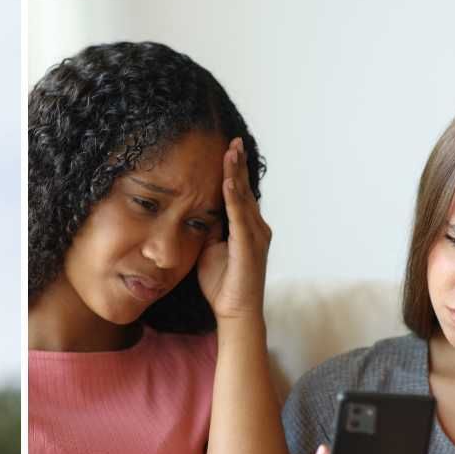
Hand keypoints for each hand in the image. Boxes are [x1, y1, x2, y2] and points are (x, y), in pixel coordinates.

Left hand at [197, 137, 271, 320]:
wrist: (235, 312)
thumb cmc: (222, 283)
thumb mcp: (209, 249)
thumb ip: (208, 229)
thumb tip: (198, 211)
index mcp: (247, 227)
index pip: (239, 194)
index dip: (234, 172)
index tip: (229, 149)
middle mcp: (256, 228)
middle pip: (245, 189)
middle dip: (238, 164)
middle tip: (233, 141)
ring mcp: (256, 236)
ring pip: (244, 198)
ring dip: (236, 174)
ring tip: (231, 152)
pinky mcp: (249, 247)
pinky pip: (240, 218)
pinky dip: (234, 199)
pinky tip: (228, 182)